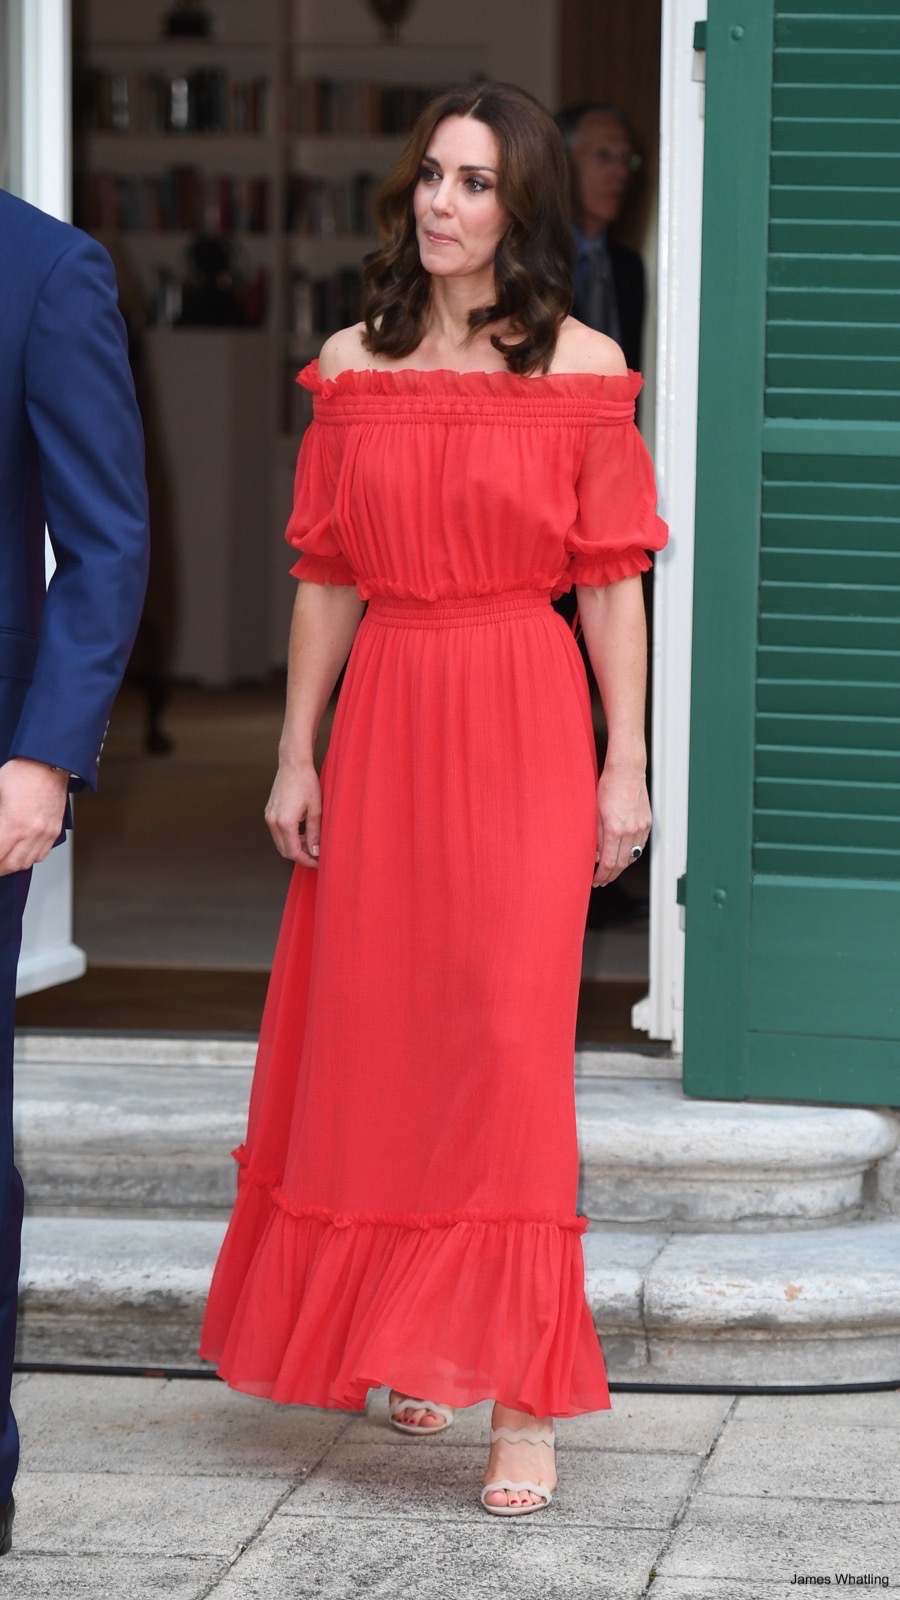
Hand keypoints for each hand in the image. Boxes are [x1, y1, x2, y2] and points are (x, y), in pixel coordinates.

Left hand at [0, 759, 69, 876]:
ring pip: (27, 862)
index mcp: (14, 824)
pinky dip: (29, 857)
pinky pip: (41, 854)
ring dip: (12, 864)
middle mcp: (32, 833)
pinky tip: (20, 852)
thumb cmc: (21, 772)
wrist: (48, 762)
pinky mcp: (54, 830)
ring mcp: (45, 833)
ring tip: (3, 860)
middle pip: (11, 865)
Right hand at [264, 757, 321, 867]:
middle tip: (316, 856)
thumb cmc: (306, 783)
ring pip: (280, 842)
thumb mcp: (316, 810)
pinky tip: (302, 832)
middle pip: (284, 850)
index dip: (306, 861)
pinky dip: (289, 837)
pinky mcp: (269, 812)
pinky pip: (277, 832)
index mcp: (285, 822)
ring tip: (311, 843)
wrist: (293, 764)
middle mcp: (273, 821)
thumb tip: (315, 852)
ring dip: (294, 846)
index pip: (293, 852)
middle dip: (300, 856)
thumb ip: (314, 833)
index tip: (318, 863)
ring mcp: (269, 816)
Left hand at [593, 767, 650, 887]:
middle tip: (602, 880)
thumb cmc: (608, 786)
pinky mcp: (647, 822)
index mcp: (615, 829)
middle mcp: (631, 831)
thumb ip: (597, 836)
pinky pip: (640, 845)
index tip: (596, 880)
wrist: (627, 771)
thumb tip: (596, 854)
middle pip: (622, 863)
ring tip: (612, 870)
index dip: (602, 875)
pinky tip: (624, 855)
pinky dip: (631, 853)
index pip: (609, 862)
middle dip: (611, 875)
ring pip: (633, 856)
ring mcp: (641, 827)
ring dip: (622, 866)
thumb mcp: (595, 812)